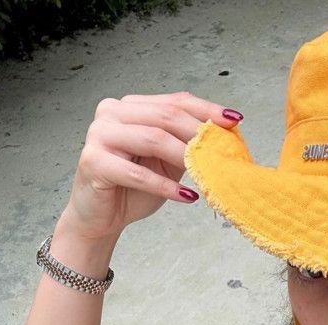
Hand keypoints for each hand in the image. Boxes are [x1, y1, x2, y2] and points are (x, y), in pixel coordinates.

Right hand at [58, 91, 242, 240]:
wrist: (99, 219)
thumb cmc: (130, 190)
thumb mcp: (166, 163)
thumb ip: (185, 146)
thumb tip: (223, 138)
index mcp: (130, 107)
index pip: (173, 102)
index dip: (205, 110)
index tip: (234, 120)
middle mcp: (111, 113)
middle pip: (164, 116)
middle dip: (197, 132)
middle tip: (222, 149)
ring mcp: (99, 135)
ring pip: (152, 138)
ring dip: (184, 156)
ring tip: (205, 172)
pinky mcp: (93, 162)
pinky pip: (137, 173)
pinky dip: (165, 186)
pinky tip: (186, 197)